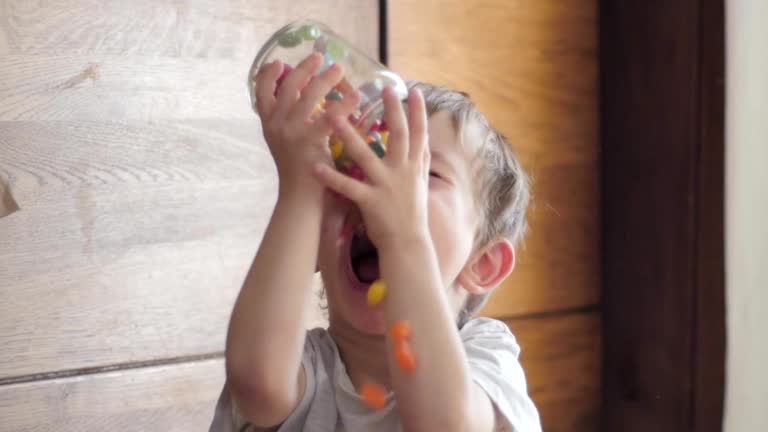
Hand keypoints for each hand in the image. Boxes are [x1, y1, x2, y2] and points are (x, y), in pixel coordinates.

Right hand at [254, 53, 360, 195]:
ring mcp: (291, 133)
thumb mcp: (286, 142)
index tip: (279, 62)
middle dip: (304, 69)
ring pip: (308, 96)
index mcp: (268, 124)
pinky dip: (344, 104)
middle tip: (319, 56)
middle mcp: (276, 125)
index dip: (267, 75)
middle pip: (288, 87)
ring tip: (339, 69)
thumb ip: (289, 121)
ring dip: (325, 79)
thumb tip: (304, 98)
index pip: (259, 92)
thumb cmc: (299, 170)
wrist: (300, 198)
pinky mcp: (309, 143)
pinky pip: (328, 117)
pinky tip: (356, 97)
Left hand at [311, 86, 430, 249]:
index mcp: (414, 166)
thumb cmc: (412, 212)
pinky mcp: (370, 202)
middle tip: (384, 89)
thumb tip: (423, 137)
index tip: (415, 91)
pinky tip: (315, 167)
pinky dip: (331, 178)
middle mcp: (403, 172)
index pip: (420, 134)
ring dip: (349, 136)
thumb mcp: (421, 183)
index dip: (418, 112)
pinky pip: (348, 187)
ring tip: (334, 117)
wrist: (408, 244)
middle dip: (392, 112)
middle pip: (398, 136)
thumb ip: (420, 159)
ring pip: (366, 157)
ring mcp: (386, 186)